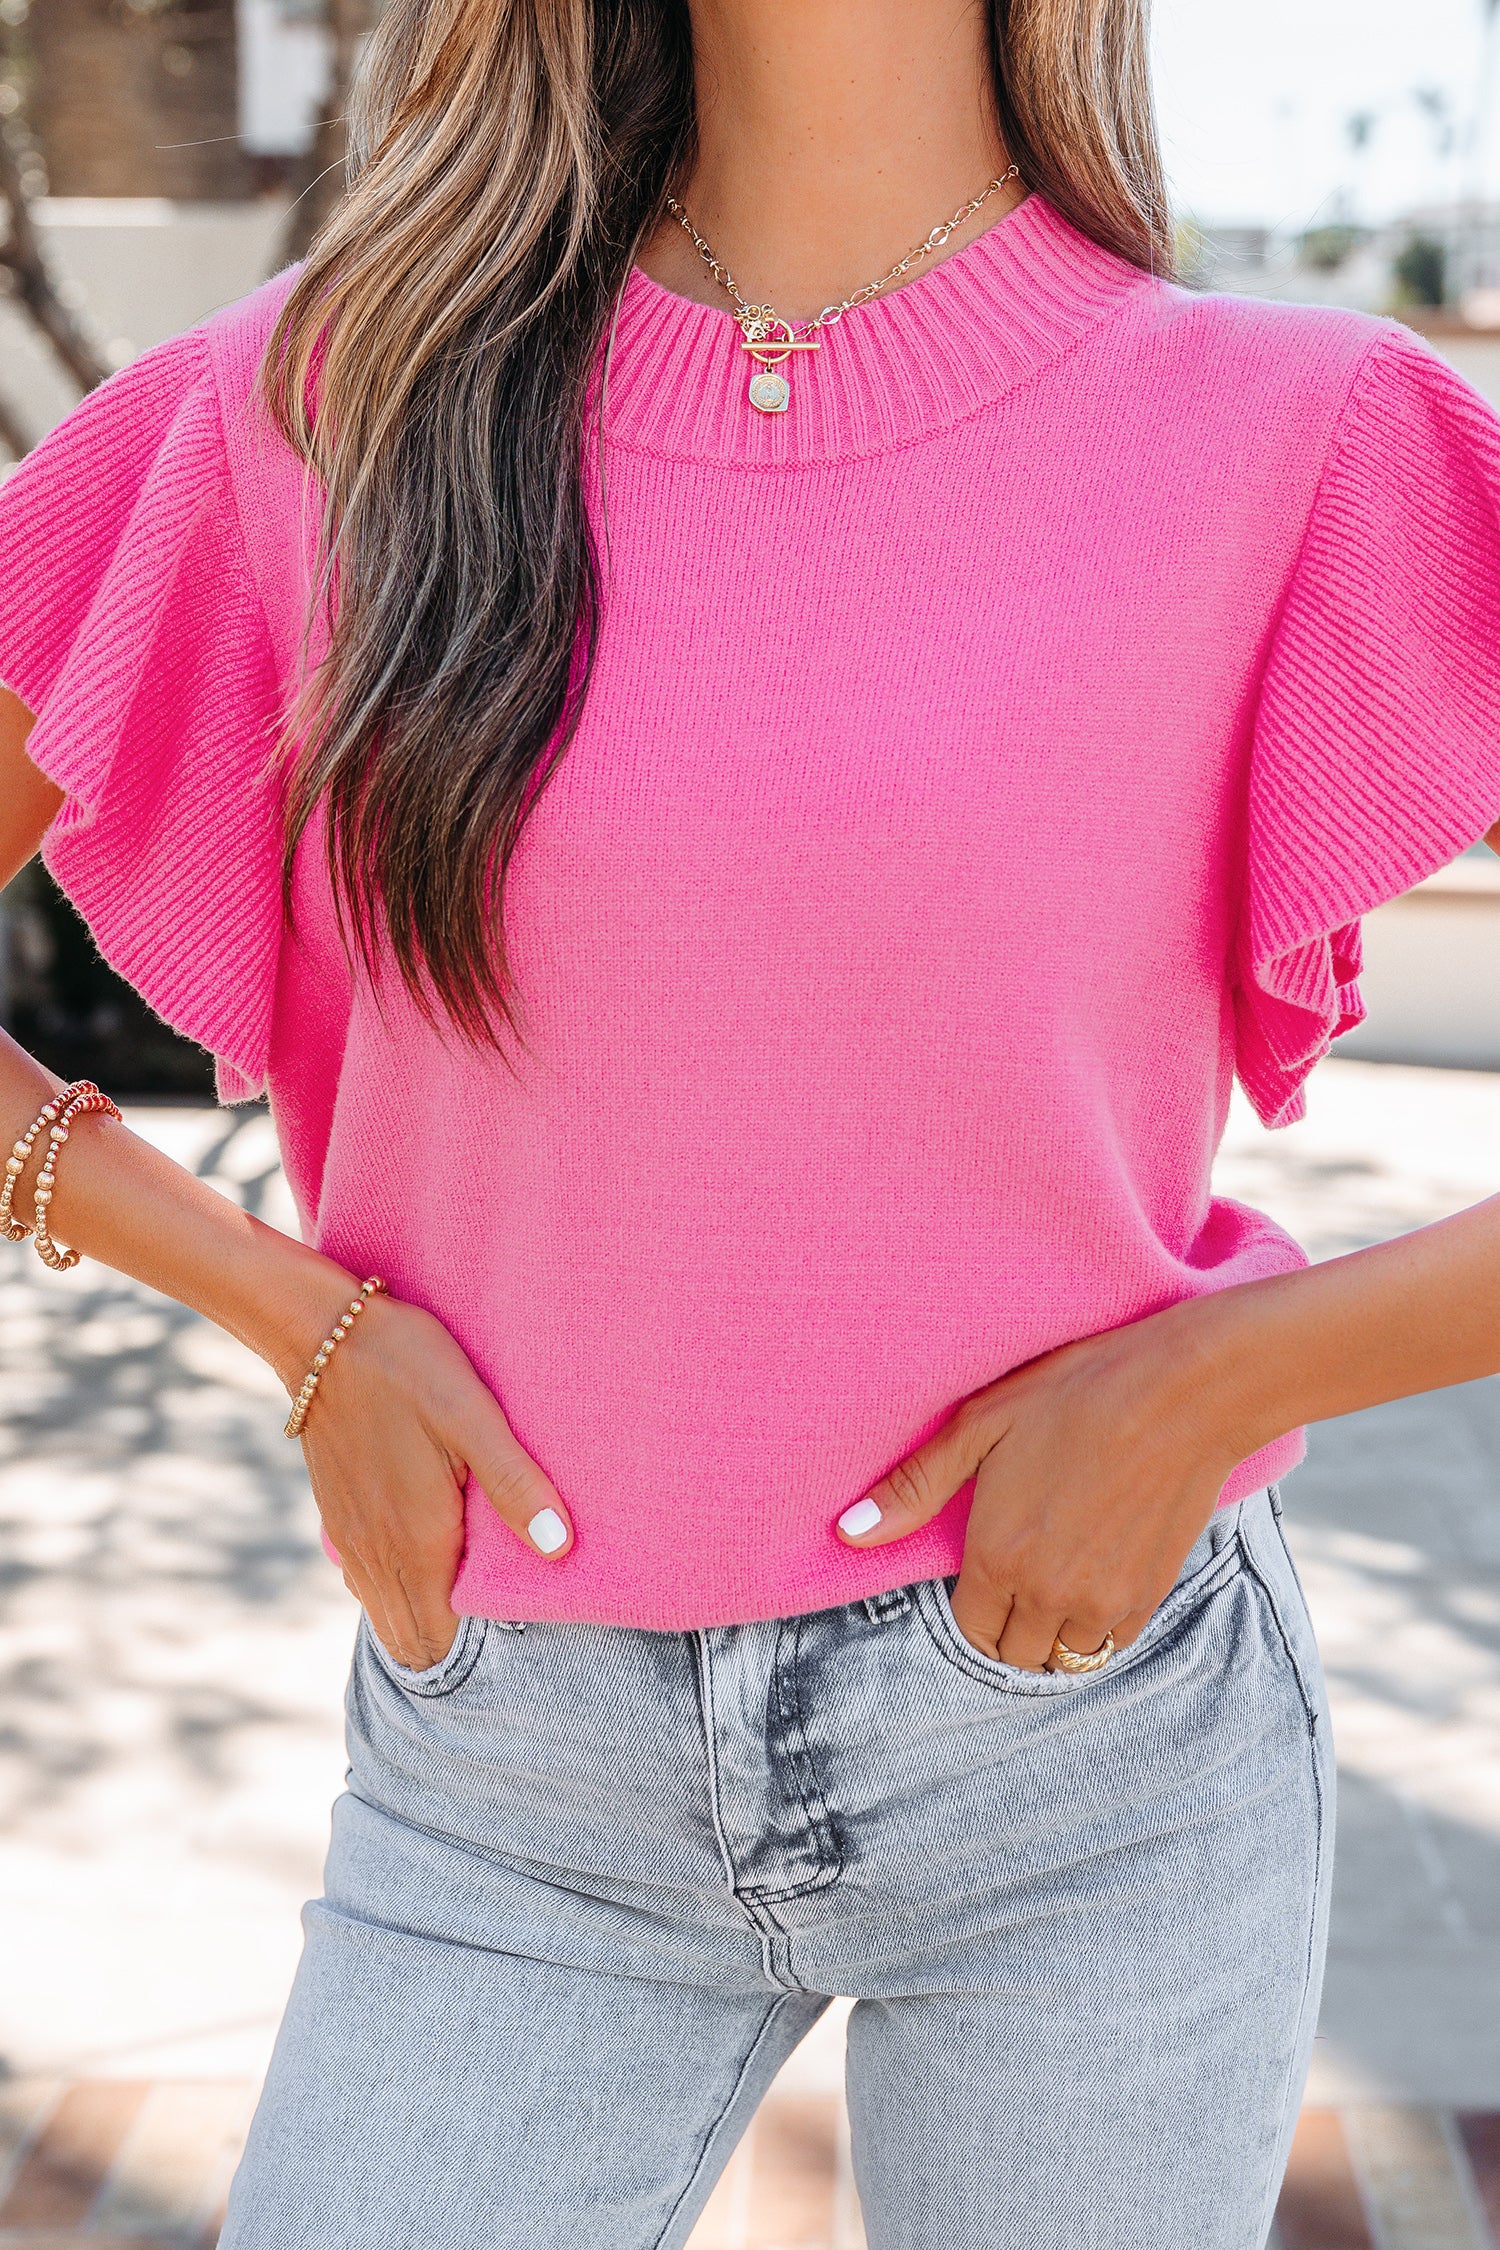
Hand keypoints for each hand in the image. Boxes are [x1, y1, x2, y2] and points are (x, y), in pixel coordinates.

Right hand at [292, 1290, 570, 1670]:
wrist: (322, 1333)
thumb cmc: (407, 1368)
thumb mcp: (472, 1417)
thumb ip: (513, 1484)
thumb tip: (558, 1547)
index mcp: (415, 1541)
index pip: (436, 1641)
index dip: (472, 1651)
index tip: (510, 1632)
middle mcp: (375, 1552)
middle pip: (409, 1639)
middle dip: (448, 1646)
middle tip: (496, 1624)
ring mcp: (349, 1536)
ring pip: (384, 1612)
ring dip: (420, 1619)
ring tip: (467, 1598)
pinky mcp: (336, 1514)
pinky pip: (366, 1580)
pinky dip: (395, 1590)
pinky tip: (425, 1561)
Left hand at [836, 1303, 1242, 1668]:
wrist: (1186, 1390)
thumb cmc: (1077, 1393)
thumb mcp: (982, 1423)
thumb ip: (914, 1488)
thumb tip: (847, 1534)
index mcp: (998, 1557)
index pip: (970, 1629)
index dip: (970, 1605)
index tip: (983, 1570)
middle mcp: (1050, 1594)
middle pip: (1015, 1653)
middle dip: (1007, 1626)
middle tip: (1014, 1576)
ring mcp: (1105, 1600)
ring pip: (1065, 1657)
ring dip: (1052, 1633)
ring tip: (1054, 1579)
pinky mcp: (1152, 1592)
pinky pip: (1113, 1642)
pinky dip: (1098, 1625)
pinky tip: (1096, 1576)